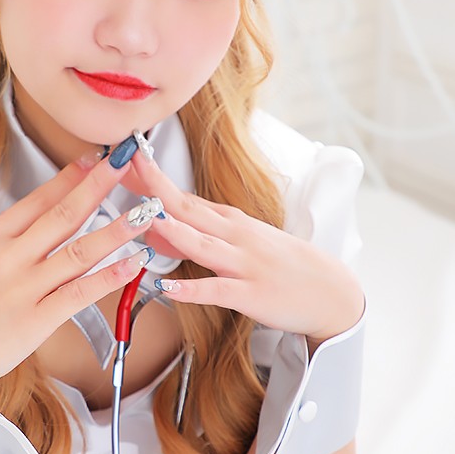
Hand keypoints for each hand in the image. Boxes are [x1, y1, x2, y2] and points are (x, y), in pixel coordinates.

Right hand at [0, 153, 155, 409]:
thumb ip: (7, 244)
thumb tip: (42, 223)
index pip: (39, 199)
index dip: (72, 176)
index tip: (96, 156)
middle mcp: (9, 257)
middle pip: (64, 214)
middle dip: (99, 185)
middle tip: (127, 161)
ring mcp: (23, 288)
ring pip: (79, 251)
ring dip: (117, 229)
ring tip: (147, 211)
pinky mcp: (35, 321)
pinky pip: (80, 292)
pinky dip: (110, 275)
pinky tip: (133, 262)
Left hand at [119, 150, 363, 341]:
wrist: (331, 291)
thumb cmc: (284, 264)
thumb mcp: (245, 238)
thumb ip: (204, 230)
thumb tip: (164, 221)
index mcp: (231, 221)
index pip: (185, 196)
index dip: (153, 179)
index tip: (126, 159)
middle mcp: (236, 236)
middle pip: (189, 209)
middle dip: (155, 188)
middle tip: (123, 166)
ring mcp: (244, 264)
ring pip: (202, 244)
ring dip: (172, 230)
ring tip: (144, 218)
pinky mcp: (252, 294)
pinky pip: (218, 291)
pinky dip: (193, 289)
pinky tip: (170, 287)